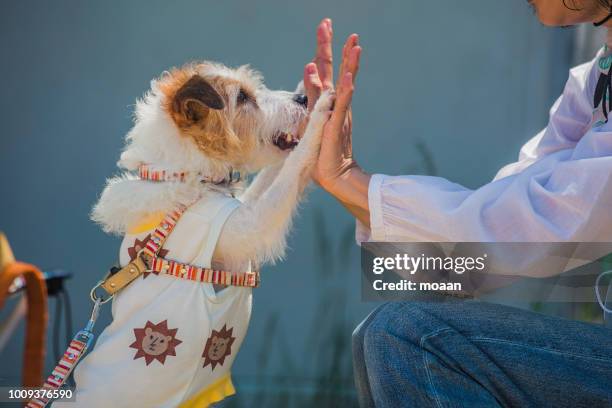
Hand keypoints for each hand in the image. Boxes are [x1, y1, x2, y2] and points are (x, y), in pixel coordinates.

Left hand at [302, 19, 361, 191]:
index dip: (323, 48)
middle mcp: (335, 102)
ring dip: (349, 64)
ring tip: (355, 44)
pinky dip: (347, 90)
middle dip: (333, 46)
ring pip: (345, 83)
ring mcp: (338, 112)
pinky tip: (349, 77)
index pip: (324, 69)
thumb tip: (309, 66)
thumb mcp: (311, 114)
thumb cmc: (320, 148)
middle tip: (330, 23)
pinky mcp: (338, 125)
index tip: (325, 26)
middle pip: (335, 69)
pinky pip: (343, 105)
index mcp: (326, 99)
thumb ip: (313, 91)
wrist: (332, 173)